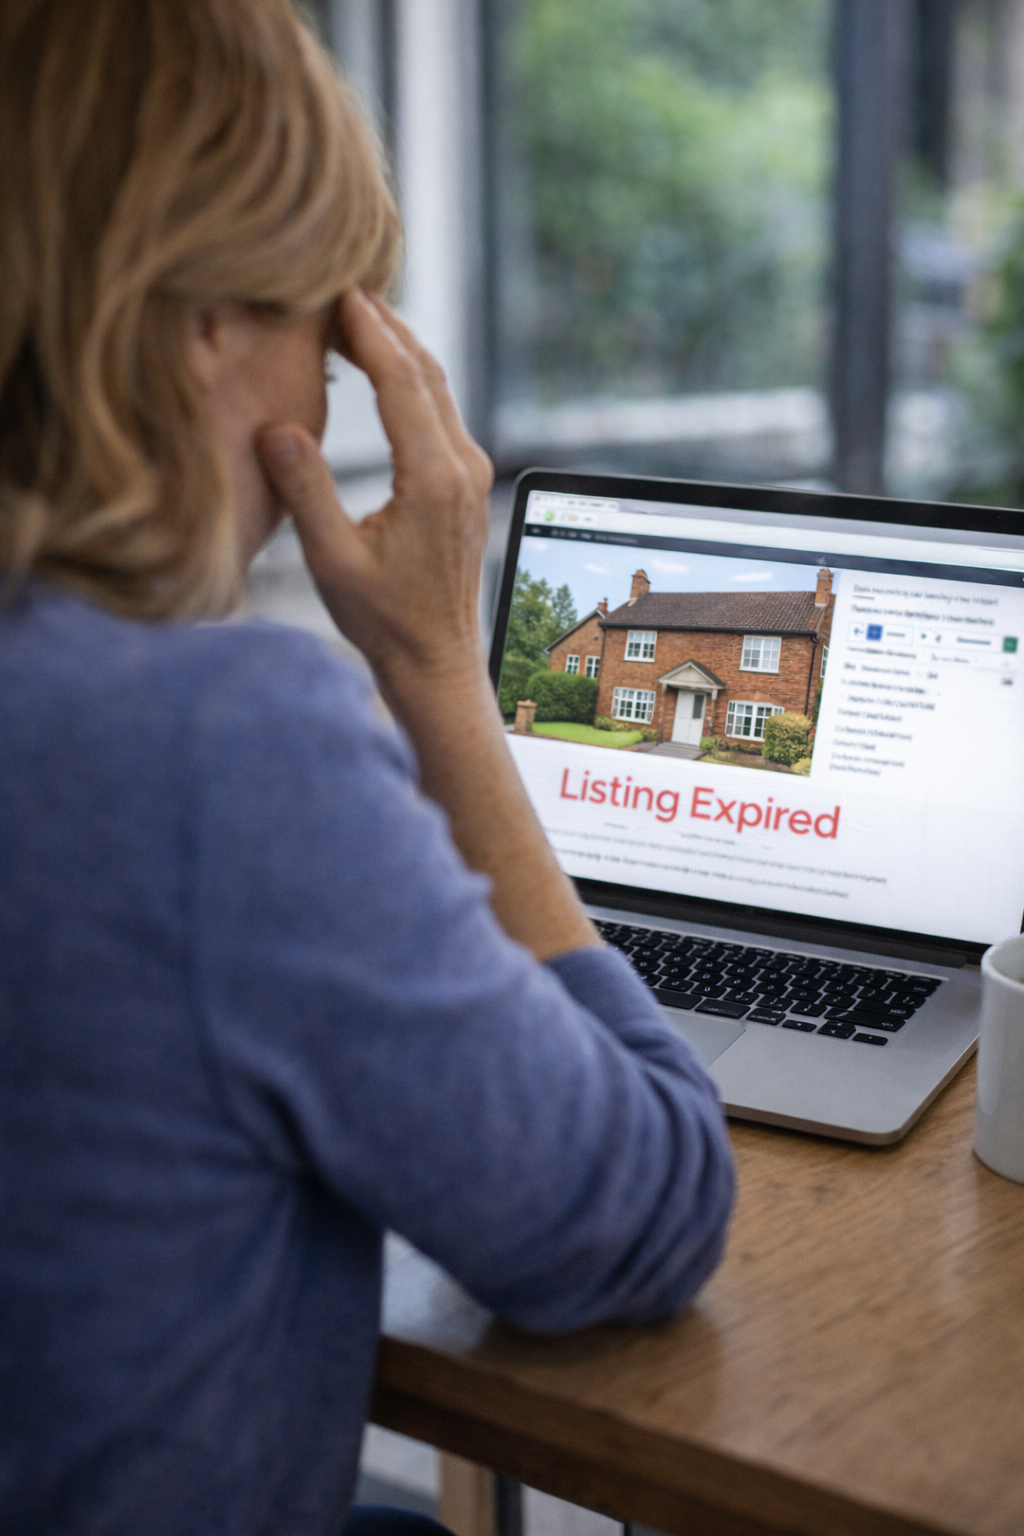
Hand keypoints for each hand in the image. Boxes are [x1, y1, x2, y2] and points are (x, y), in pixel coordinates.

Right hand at [258, 290, 493, 706]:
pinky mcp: (464, 483)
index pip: (401, 383)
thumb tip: (276, 428)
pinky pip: (440, 413)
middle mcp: (461, 467)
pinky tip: (380, 371)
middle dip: (383, 326)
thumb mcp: (332, 561)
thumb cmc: (383, 620)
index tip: (339, 292)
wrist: (434, 659)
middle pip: (425, 373)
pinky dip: (408, 380)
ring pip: (437, 389)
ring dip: (398, 349)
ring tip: (354, 315)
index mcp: (433, 479)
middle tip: (339, 286)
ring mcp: (469, 474)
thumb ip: (306, 492)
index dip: (368, 333)